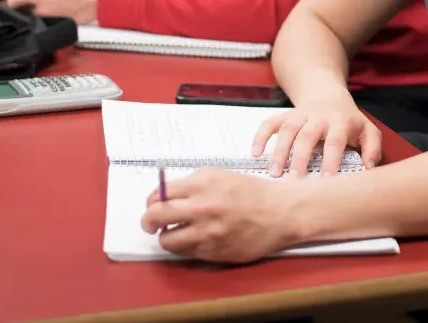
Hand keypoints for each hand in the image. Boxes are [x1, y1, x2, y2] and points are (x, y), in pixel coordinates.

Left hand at [140, 167, 300, 262]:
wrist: (280, 212)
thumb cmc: (251, 192)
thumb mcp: (219, 176)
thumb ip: (191, 184)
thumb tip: (165, 195)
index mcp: (202, 183)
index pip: (158, 194)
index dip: (151, 201)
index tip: (152, 205)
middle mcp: (201, 207)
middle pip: (155, 217)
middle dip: (148, 221)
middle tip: (150, 223)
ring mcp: (206, 232)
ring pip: (166, 240)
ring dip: (166, 237)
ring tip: (175, 233)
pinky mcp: (213, 251)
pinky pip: (185, 252)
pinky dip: (185, 246)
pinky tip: (195, 239)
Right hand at [251, 92, 381, 177]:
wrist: (328, 95)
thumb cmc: (348, 120)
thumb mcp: (368, 130)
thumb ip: (373, 149)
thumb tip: (369, 169)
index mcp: (340, 122)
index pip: (335, 141)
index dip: (331, 159)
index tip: (327, 179)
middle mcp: (318, 117)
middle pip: (307, 136)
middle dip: (299, 158)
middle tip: (294, 181)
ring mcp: (299, 115)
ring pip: (287, 130)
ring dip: (279, 151)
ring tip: (274, 173)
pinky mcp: (285, 115)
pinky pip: (269, 123)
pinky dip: (260, 137)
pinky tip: (256, 153)